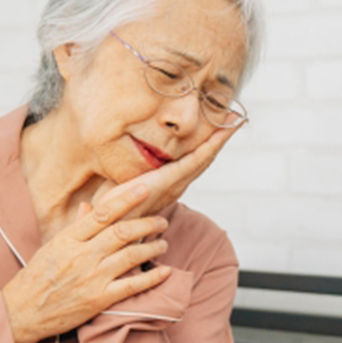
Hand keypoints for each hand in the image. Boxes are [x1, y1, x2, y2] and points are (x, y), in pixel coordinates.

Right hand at [1, 185, 172, 342]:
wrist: (21, 313)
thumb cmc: (36, 278)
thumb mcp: (52, 247)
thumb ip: (75, 227)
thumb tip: (91, 206)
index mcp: (68, 239)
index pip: (103, 213)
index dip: (126, 199)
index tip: (144, 189)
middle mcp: (82, 256)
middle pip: (122, 233)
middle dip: (147, 224)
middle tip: (162, 221)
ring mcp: (92, 278)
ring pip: (131, 256)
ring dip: (152, 248)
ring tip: (163, 243)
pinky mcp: (99, 299)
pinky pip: (132, 285)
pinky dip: (152, 277)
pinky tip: (165, 271)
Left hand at [94, 121, 242, 218]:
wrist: (107, 222)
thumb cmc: (110, 207)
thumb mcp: (119, 183)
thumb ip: (124, 172)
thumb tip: (117, 155)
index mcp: (167, 184)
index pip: (191, 160)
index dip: (204, 144)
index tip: (215, 128)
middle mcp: (177, 184)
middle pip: (204, 157)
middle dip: (219, 138)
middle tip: (234, 119)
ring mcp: (177, 182)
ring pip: (204, 156)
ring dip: (220, 138)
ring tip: (233, 121)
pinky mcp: (171, 179)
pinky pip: (196, 158)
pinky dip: (211, 144)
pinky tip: (220, 132)